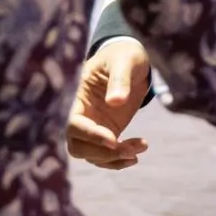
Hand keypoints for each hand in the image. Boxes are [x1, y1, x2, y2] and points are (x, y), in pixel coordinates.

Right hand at [68, 37, 151, 169]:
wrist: (131, 60)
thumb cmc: (124, 56)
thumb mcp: (124, 61)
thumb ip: (120, 79)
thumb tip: (116, 101)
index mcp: (81, 98)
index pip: (75, 125)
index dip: (91, 136)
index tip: (114, 139)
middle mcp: (85, 116)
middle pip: (78, 147)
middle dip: (102, 153)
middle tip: (129, 150)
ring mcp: (96, 126)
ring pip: (93, 156)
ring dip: (114, 159)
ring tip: (140, 149)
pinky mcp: (109, 132)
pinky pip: (108, 155)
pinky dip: (121, 159)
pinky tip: (139, 150)